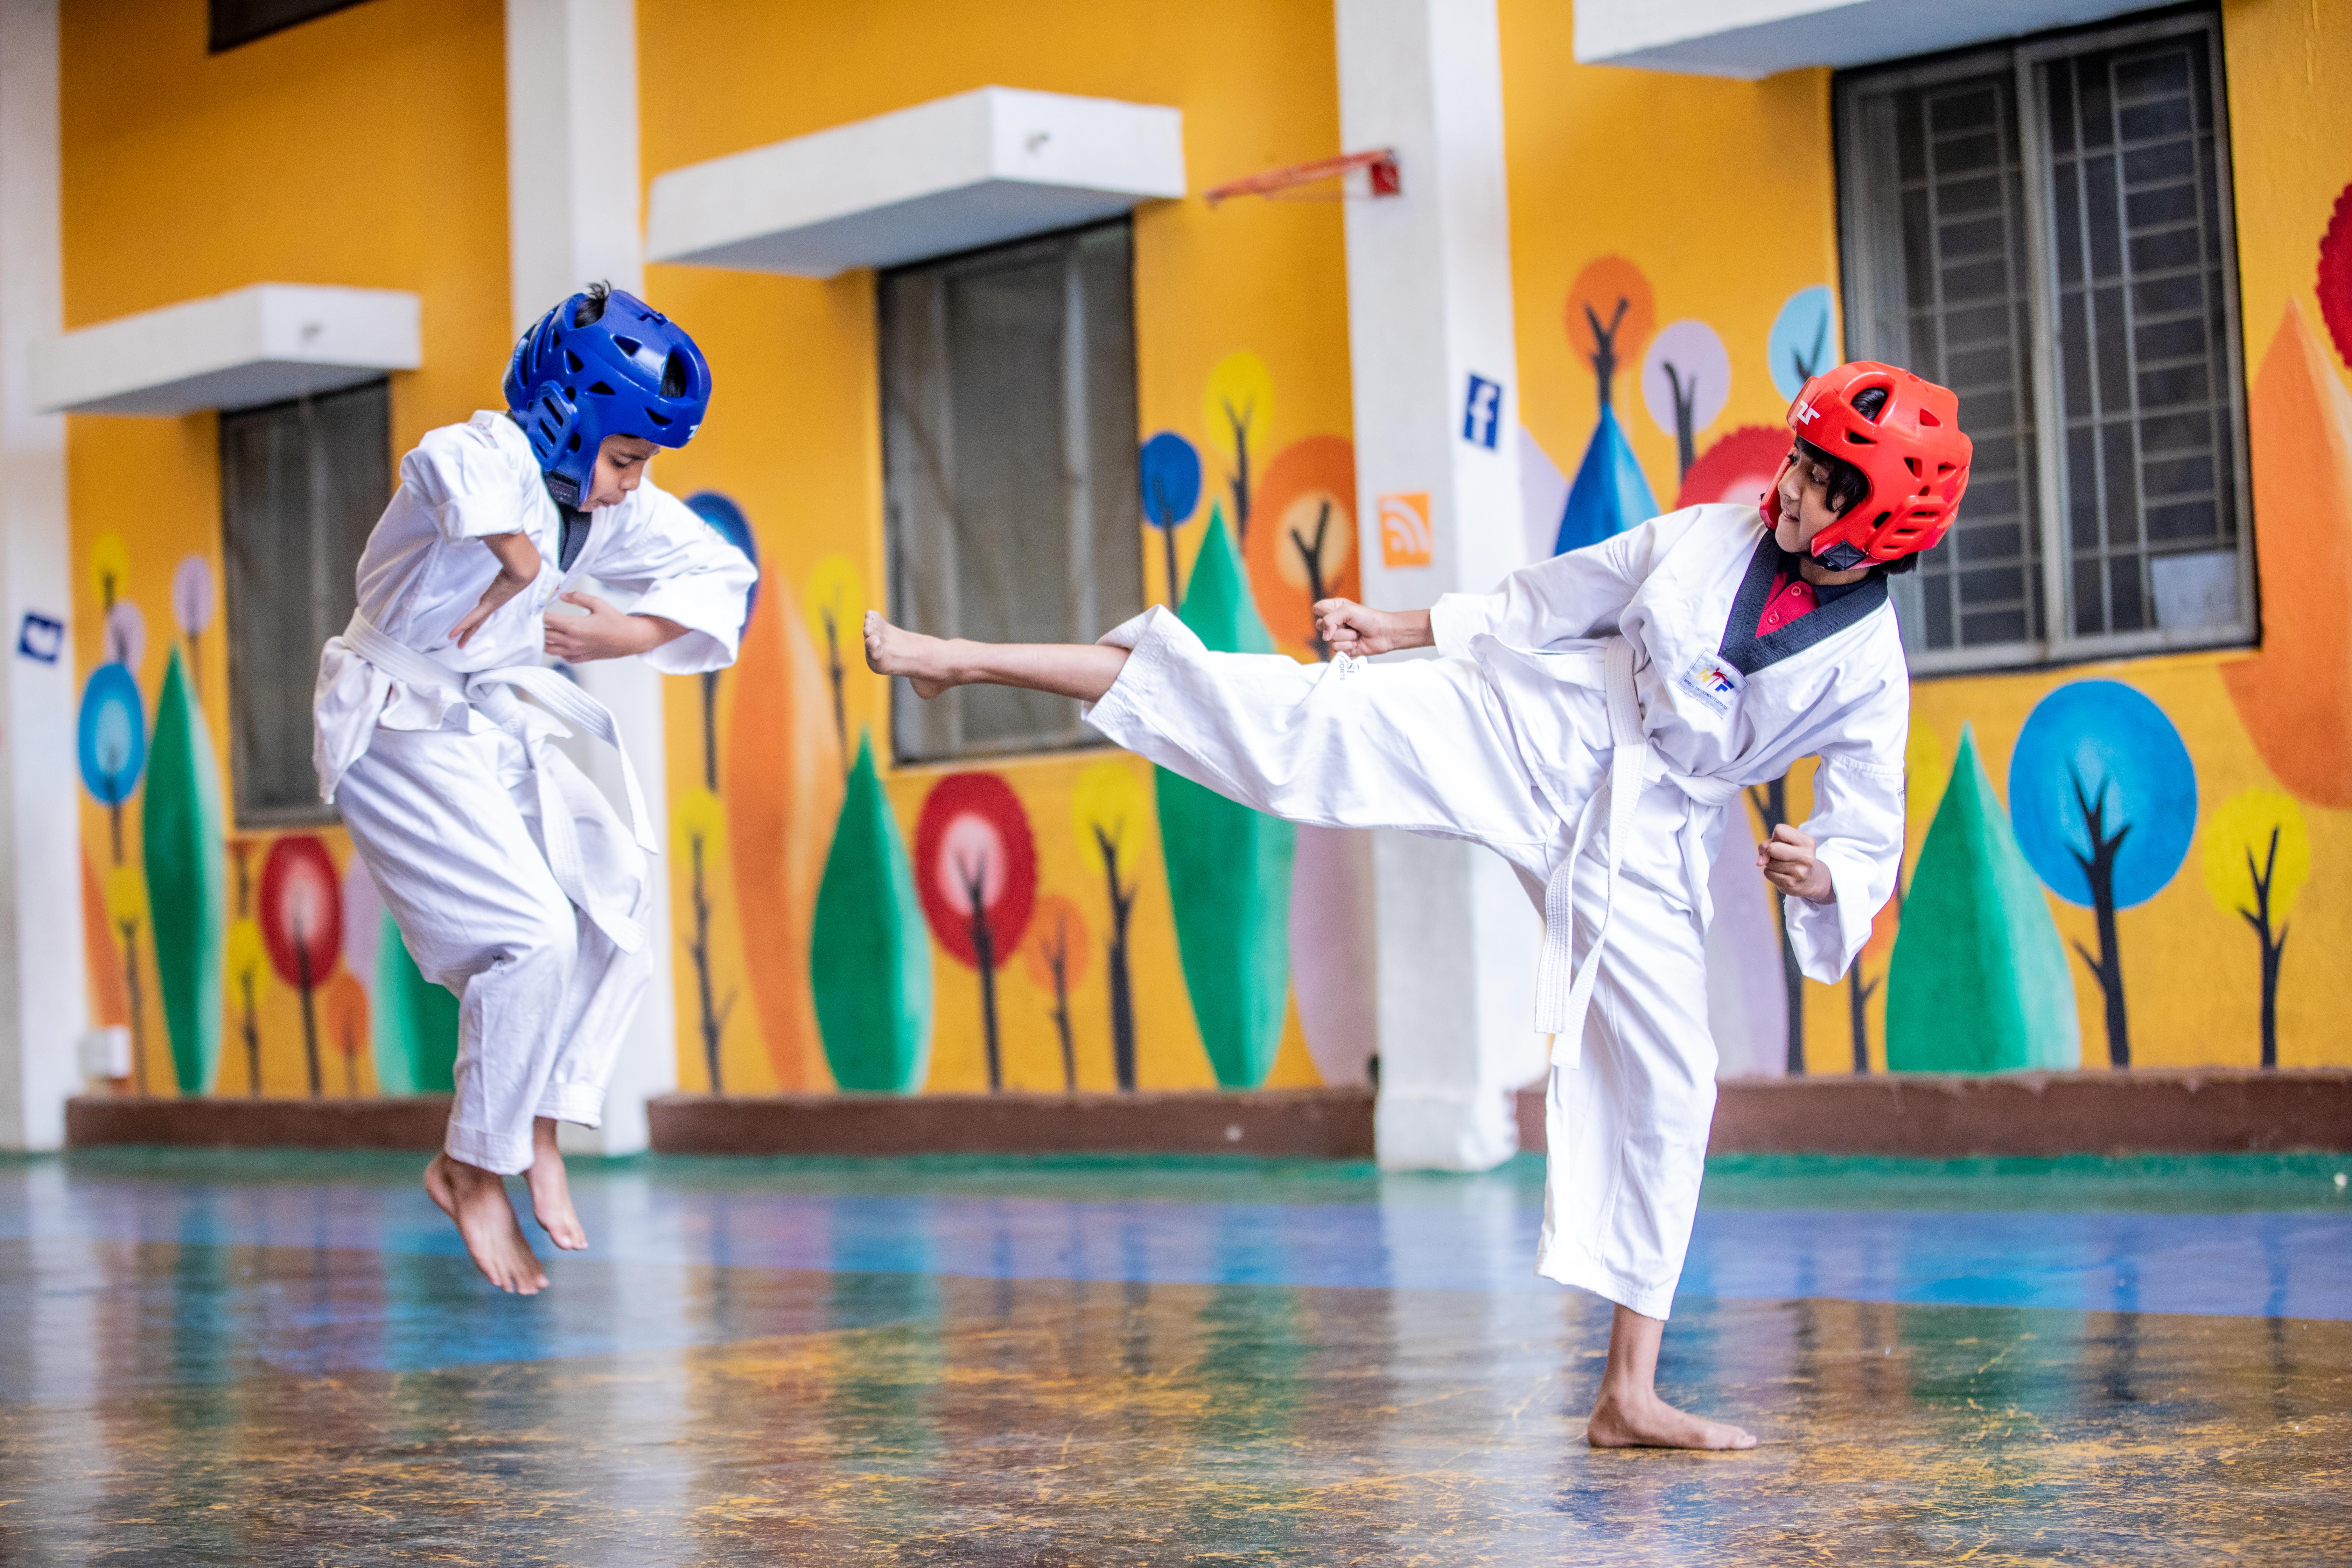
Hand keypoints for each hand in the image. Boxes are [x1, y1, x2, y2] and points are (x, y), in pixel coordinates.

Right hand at [450, 531, 543, 647]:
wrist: (524, 569)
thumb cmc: (519, 566)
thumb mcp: (506, 569)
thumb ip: (500, 566)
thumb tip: (501, 556)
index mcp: (496, 598)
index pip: (483, 612)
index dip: (476, 620)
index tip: (470, 627)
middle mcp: (493, 604)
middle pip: (478, 622)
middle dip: (469, 633)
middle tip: (461, 644)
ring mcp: (491, 605)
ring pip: (474, 623)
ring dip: (465, 633)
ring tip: (457, 644)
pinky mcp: (489, 603)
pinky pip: (472, 617)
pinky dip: (463, 626)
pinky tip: (453, 634)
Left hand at [541, 593, 683, 663]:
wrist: (630, 639)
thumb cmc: (616, 621)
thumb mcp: (597, 603)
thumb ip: (578, 597)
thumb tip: (562, 595)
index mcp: (574, 626)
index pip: (547, 620)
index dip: (539, 614)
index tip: (535, 609)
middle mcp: (572, 641)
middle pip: (545, 635)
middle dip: (538, 627)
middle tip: (535, 620)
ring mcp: (576, 652)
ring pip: (550, 649)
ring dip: (544, 641)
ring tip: (542, 632)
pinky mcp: (582, 658)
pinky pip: (562, 656)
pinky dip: (557, 650)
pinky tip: (559, 643)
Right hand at [1313, 599, 1431, 657]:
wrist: (1385, 633)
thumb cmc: (1369, 618)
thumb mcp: (1347, 611)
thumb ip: (1330, 619)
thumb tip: (1324, 637)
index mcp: (1335, 608)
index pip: (1317, 609)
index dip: (1324, 613)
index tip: (1338, 613)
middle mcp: (1334, 622)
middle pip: (1319, 625)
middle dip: (1337, 625)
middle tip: (1350, 624)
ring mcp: (1338, 635)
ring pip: (1329, 639)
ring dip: (1346, 636)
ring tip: (1357, 633)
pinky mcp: (1342, 648)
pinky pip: (1336, 648)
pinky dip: (1348, 645)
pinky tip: (1357, 642)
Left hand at [1757, 823, 1836, 903]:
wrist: (1810, 880)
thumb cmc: (1794, 856)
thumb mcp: (1787, 843)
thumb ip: (1768, 844)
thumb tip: (1760, 862)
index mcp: (1808, 842)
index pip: (1779, 830)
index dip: (1776, 836)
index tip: (1784, 843)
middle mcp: (1806, 857)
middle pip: (1772, 848)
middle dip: (1771, 851)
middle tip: (1780, 855)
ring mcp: (1798, 872)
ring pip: (1768, 862)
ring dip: (1771, 863)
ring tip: (1784, 866)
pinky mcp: (1790, 884)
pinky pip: (1768, 873)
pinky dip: (1771, 873)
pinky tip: (1783, 874)